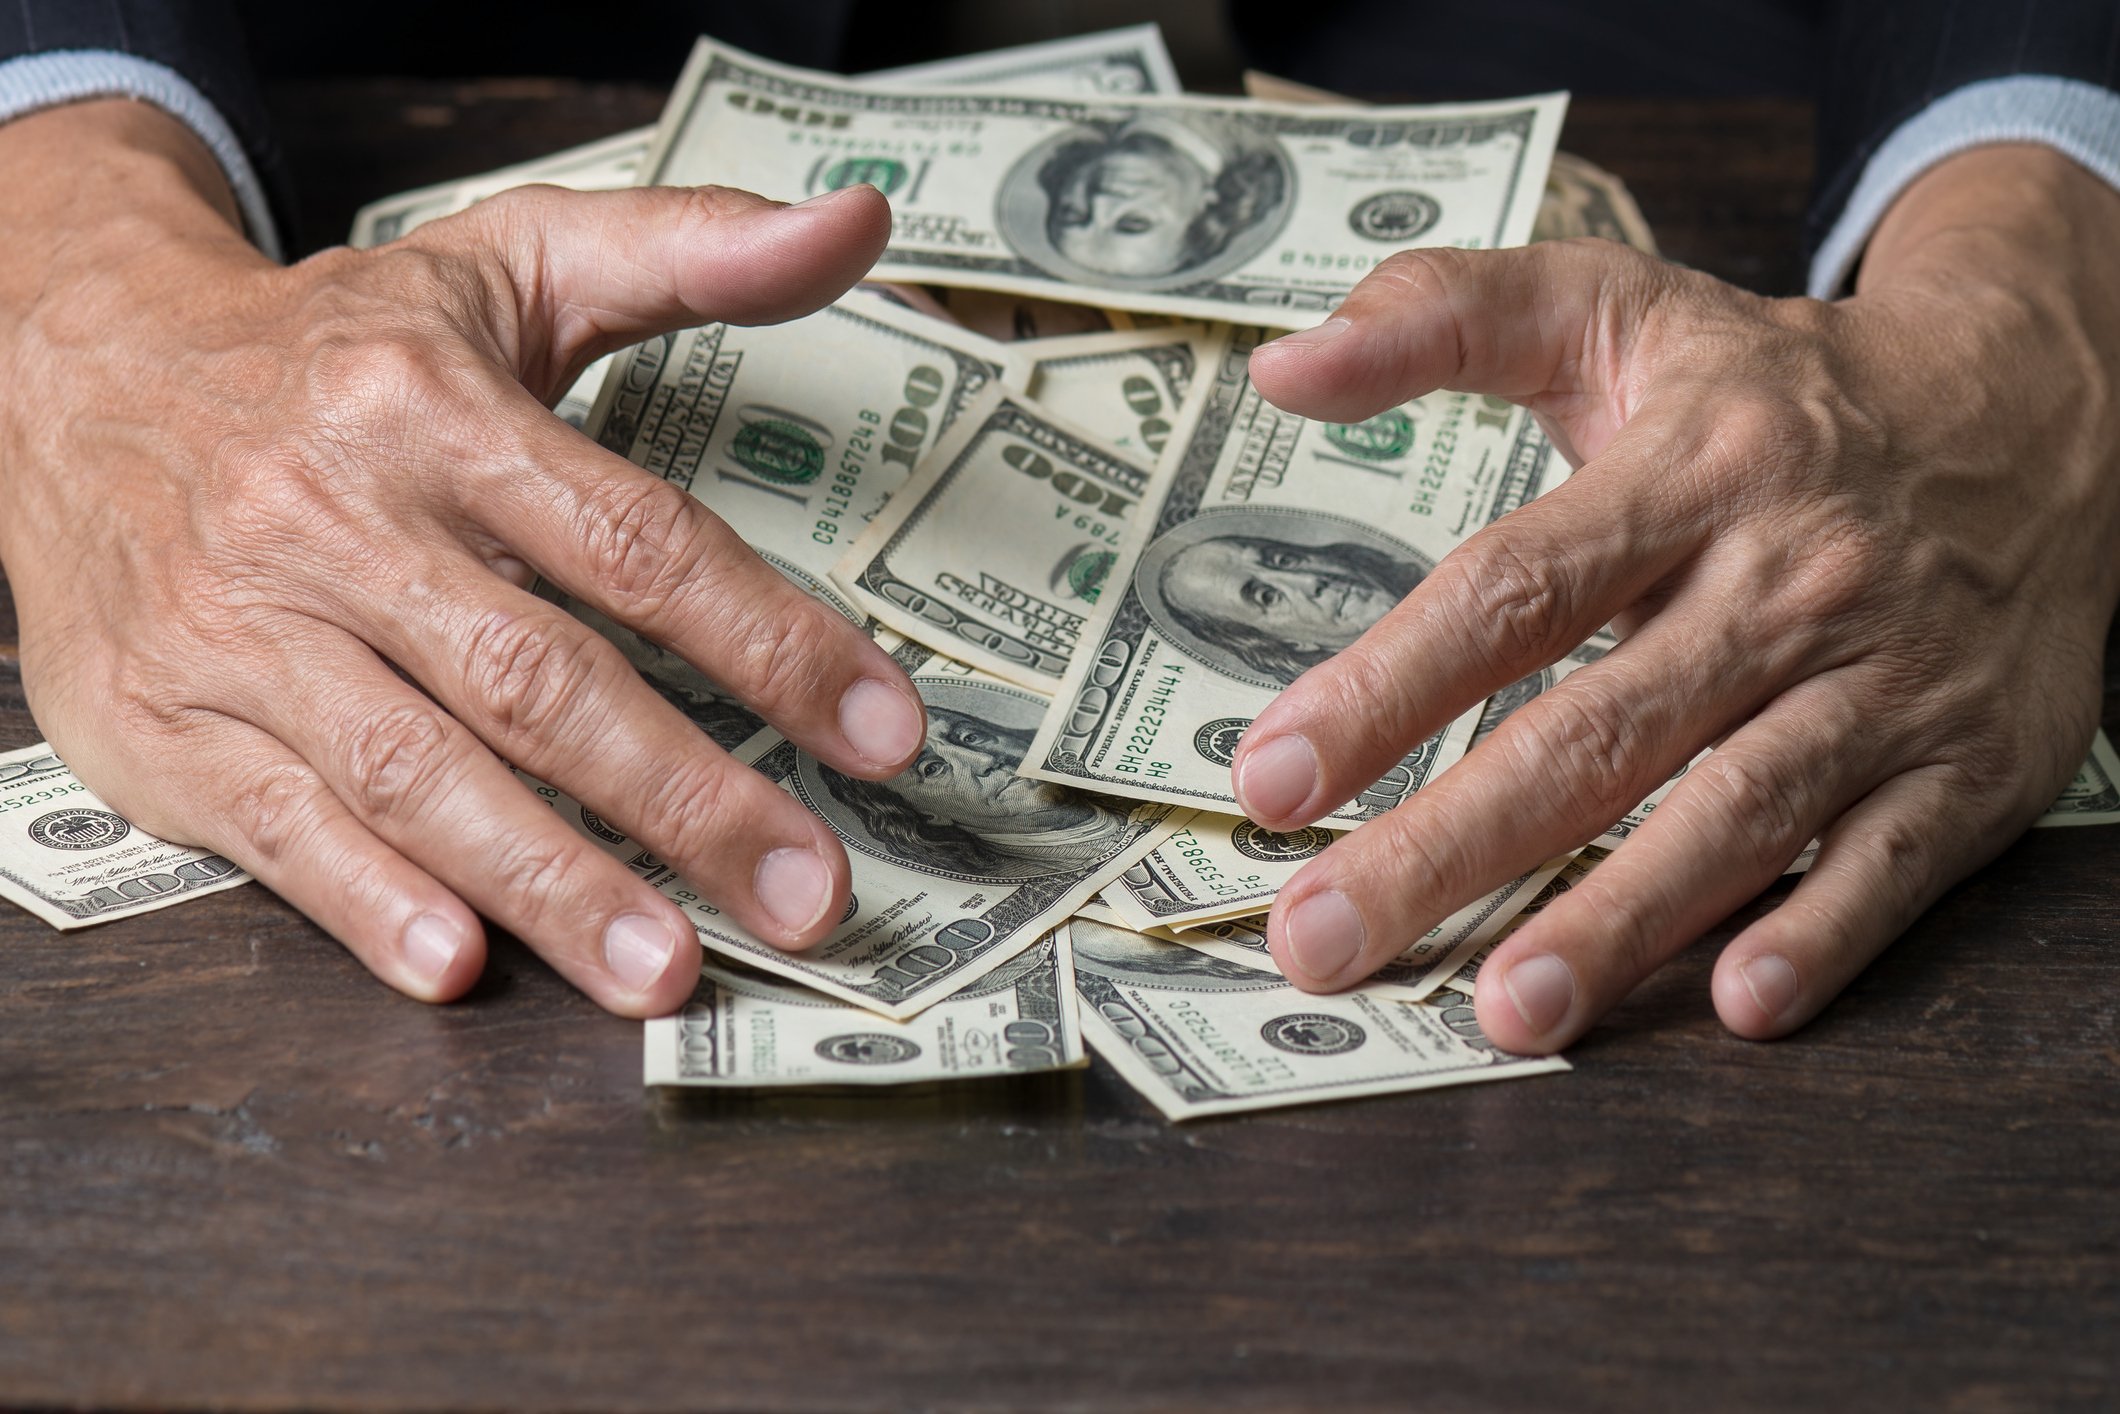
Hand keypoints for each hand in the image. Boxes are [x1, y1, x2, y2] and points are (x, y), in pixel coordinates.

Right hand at [0, 102, 926, 1015]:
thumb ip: (688, 252)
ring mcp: (240, 633)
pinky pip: (278, 826)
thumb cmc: (336, 350)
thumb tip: (856, 222)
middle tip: (808, 893)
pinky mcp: (164, 724)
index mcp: (434, 410)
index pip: (636, 543)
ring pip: (415, 772)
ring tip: (668, 970)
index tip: (883, 732)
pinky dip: (368, 900)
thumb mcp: (505, 265)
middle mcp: (333, 521)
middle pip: (539, 679)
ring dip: (551, 883)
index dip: (770, 643)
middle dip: (687, 800)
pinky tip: (459, 964)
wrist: (67, 368)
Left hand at [1237, 144, 2119, 1049]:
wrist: (2039, 411)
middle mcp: (1785, 581)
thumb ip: (1444, 317)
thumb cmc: (1782, 389)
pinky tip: (1735, 1004)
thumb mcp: (1619, 310)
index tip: (1274, 776)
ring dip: (1618, 920)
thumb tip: (1282, 369)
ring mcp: (1883, 680)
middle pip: (1597, 732)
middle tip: (1323, 939)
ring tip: (1503, 1012)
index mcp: (1688, 472)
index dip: (1389, 688)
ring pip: (1738, 812)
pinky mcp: (1968, 764)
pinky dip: (1821, 934)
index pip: (1513, 589)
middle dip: (1449, 846)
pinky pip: (1891, 863)